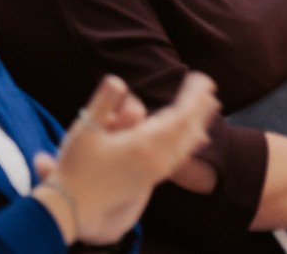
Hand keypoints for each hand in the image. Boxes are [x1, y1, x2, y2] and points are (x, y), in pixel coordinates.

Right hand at [34, 73, 218, 244]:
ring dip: (197, 125)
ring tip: (208, 112)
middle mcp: (157, 160)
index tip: (203, 79)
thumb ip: (104, 102)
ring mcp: (155, 172)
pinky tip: (190, 141)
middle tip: (211, 90)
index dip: (193, 97)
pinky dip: (188, 144)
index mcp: (144, 145)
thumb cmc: (76, 167)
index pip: (178, 117)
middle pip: (187, 131)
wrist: (75, 207)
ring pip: (185, 146)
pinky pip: (178, 158)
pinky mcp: (149, 180)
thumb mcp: (85, 129)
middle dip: (200, 109)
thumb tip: (118, 79)